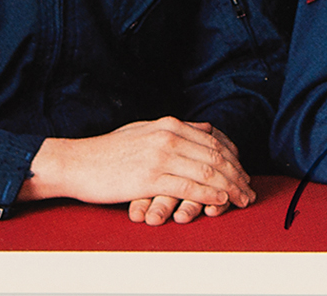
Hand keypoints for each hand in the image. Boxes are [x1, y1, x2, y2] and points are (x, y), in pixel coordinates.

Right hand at [19, 118, 254, 223]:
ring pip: (207, 171)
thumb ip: (175, 130)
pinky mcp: (150, 178)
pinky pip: (188, 187)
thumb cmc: (110, 151)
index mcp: (170, 124)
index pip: (214, 141)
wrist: (78, 162)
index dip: (233, 159)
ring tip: (241, 199)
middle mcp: (169, 136)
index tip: (243, 173)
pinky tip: (220, 201)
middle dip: (237, 175)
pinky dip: (209, 194)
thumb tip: (204, 130)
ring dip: (229, 187)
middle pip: (215, 156)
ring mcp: (160, 156)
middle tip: (249, 190)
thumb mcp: (145, 130)